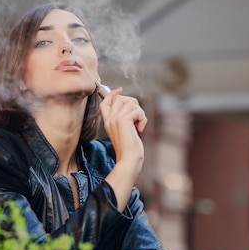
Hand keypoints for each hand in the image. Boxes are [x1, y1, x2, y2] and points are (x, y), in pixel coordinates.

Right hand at [99, 87, 146, 210]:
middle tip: (137, 118)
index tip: (119, 90)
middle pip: (120, 98)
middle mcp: (110, 119)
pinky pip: (137, 110)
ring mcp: (115, 119)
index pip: (105, 102)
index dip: (112, 94)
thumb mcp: (124, 131)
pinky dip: (143, 119)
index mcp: (108, 122)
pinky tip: (141, 129)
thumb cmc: (129, 149)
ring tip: (139, 125)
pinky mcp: (124, 121)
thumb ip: (124, 119)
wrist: (128, 160)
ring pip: (130, 102)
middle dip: (133, 104)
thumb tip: (131, 106)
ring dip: (140, 112)